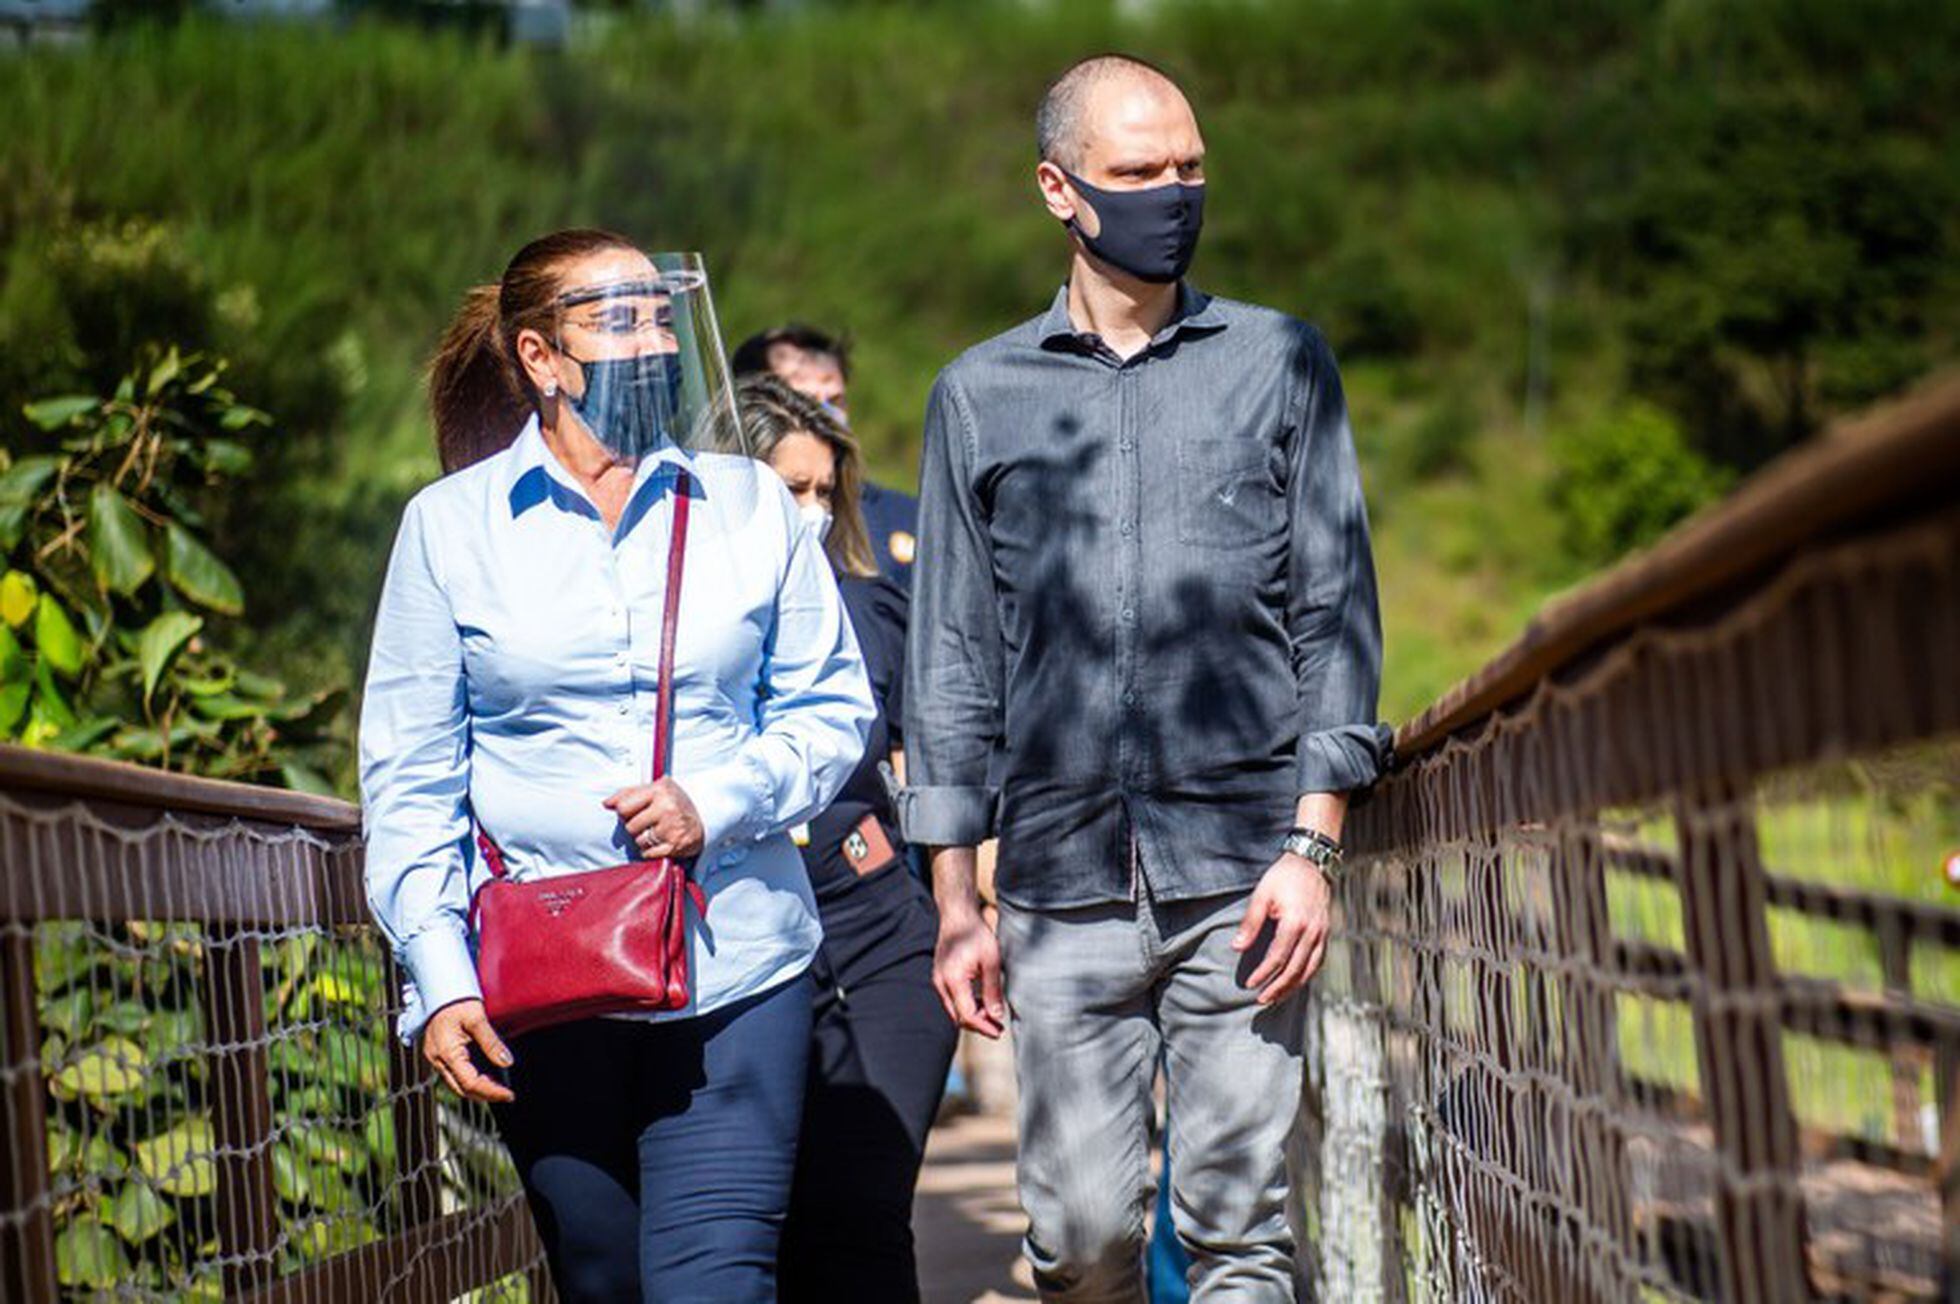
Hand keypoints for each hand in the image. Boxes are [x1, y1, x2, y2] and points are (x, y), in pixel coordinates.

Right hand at [421, 999, 514, 1103]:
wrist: (438, 988)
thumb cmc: (456, 1000)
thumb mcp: (477, 1018)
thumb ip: (491, 1042)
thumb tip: (507, 1062)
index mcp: (446, 1052)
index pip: (470, 1082)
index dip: (490, 1091)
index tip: (509, 1095)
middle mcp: (437, 1060)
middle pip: (461, 1089)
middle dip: (484, 1095)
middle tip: (506, 1095)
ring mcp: (435, 1058)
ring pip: (456, 1084)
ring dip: (477, 1089)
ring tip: (499, 1088)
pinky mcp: (438, 1054)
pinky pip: (453, 1074)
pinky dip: (469, 1079)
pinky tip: (485, 1076)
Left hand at [604, 778, 704, 858]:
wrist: (707, 815)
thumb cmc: (676, 802)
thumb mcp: (655, 789)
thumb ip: (628, 793)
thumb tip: (606, 804)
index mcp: (660, 790)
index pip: (623, 807)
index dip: (625, 812)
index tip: (635, 811)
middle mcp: (667, 807)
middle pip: (630, 827)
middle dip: (636, 827)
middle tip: (650, 822)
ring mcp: (672, 827)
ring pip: (639, 841)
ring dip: (645, 839)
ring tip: (658, 831)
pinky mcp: (676, 845)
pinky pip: (648, 853)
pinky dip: (652, 851)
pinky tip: (662, 842)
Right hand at [933, 902, 1005, 1038]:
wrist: (958, 915)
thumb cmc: (975, 933)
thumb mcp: (991, 960)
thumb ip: (993, 989)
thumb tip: (997, 1015)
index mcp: (953, 979)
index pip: (967, 1014)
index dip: (983, 1026)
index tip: (998, 1032)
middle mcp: (941, 982)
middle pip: (958, 1016)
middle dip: (978, 1025)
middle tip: (998, 1029)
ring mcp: (938, 980)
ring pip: (954, 1009)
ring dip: (972, 1016)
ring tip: (993, 1018)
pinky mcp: (941, 977)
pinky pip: (952, 999)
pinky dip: (966, 1005)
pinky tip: (982, 1004)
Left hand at [1231, 852, 1332, 1004]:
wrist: (1312, 862)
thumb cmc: (1283, 877)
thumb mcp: (1262, 895)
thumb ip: (1250, 923)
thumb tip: (1237, 948)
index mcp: (1295, 923)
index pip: (1277, 958)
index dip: (1263, 974)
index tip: (1250, 984)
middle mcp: (1312, 932)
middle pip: (1295, 969)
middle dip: (1278, 988)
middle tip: (1262, 1000)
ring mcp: (1322, 934)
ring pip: (1309, 969)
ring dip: (1293, 987)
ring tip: (1276, 998)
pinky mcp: (1325, 933)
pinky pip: (1318, 961)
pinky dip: (1306, 975)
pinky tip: (1295, 982)